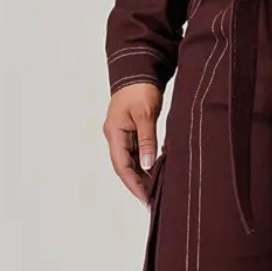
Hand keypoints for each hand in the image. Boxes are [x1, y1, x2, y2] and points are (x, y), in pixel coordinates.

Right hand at [103, 81, 163, 204]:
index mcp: (115, 133)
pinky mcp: (131, 131)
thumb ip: (147, 139)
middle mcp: (115, 136)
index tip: (146, 199)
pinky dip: (145, 164)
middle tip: (154, 202)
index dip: (134, 185)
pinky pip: (136, 152)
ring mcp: (122, 134)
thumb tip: (147, 164)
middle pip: (125, 167)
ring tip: (157, 191)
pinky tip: (156, 172)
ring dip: (142, 176)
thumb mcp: (146, 114)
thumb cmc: (140, 89)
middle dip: (138, 185)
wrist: (137, 69)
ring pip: (131, 161)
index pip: (122, 166)